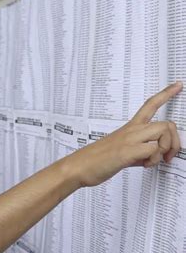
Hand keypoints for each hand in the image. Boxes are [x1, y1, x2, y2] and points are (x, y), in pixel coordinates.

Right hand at [67, 81, 181, 187]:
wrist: (77, 167)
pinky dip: (153, 160)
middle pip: (165, 123)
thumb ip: (137, 152)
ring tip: (153, 160)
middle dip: (174, 141)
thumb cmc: (94, 160)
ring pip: (163, 132)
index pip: (150, 105)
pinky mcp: (127, 152)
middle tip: (168, 155)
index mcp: (128, 128)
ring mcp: (129, 140)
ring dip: (164, 149)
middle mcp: (131, 131)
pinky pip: (153, 150)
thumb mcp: (120, 152)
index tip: (178, 85)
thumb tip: (151, 157)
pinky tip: (143, 164)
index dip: (166, 94)